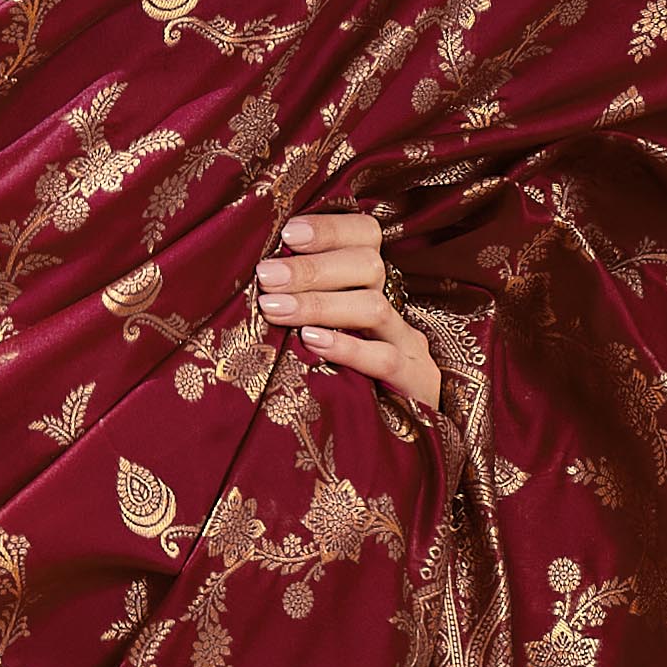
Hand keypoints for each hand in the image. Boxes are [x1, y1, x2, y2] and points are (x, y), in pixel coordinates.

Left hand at [252, 205, 443, 415]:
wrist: (403, 438)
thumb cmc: (346, 376)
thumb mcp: (325, 332)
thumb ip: (300, 303)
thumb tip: (252, 279)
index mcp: (373, 288)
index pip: (366, 236)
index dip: (331, 228)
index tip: (288, 233)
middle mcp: (394, 308)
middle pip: (368, 266)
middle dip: (312, 269)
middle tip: (266, 276)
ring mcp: (407, 345)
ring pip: (374, 308)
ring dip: (320, 305)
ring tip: (276, 309)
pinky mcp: (414, 383)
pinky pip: (384, 359)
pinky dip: (347, 347)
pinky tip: (311, 342)